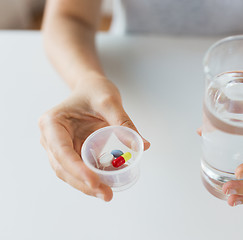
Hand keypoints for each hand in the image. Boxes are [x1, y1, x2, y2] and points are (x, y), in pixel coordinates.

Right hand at [38, 79, 149, 200]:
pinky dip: (91, 179)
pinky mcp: (70, 153)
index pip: (61, 151)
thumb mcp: (110, 101)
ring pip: (69, 173)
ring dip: (87, 186)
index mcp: (52, 123)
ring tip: (107, 194)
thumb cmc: (95, 90)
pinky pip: (79, 170)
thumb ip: (123, 122)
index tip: (94, 182)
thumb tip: (143, 145)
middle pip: (63, 168)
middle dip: (84, 183)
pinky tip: (106, 185)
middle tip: (106, 194)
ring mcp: (58, 147)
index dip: (77, 169)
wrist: (90, 89)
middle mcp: (50, 138)